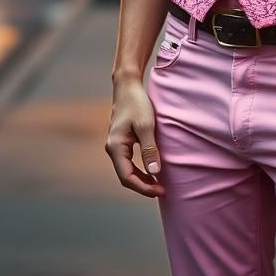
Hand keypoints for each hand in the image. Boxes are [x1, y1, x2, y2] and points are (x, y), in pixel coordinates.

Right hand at [106, 78, 165, 197]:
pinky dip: (140, 168)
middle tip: (163, 190)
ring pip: (127, 170)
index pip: (126, 177)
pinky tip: (152, 169)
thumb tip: (155, 172)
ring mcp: (115, 145)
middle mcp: (112, 148)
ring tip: (159, 183)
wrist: (127, 85)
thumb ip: (149, 149)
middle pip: (126, 176)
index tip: (160, 190)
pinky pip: (129, 161)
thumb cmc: (137, 102)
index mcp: (115, 147)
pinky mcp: (121, 141)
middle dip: (143, 185)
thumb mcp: (146, 126)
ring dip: (142, 178)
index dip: (143, 187)